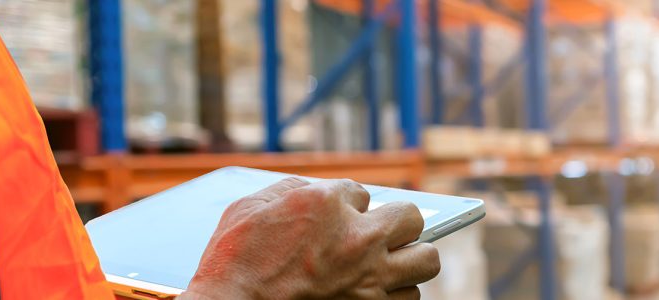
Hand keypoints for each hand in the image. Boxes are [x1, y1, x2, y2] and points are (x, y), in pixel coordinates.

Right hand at [178, 178, 439, 299]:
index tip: (334, 222)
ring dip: (407, 261)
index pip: (362, 193)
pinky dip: (398, 294)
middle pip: (412, 218)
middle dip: (398, 224)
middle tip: (381, 235)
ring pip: (425, 260)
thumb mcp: (250, 207)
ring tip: (387, 266)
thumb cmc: (232, 261)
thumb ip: (292, 190)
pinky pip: (410, 298)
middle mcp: (358, 238)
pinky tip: (378, 291)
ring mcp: (369, 278)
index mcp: (327, 204)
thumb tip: (319, 189)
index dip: (347, 206)